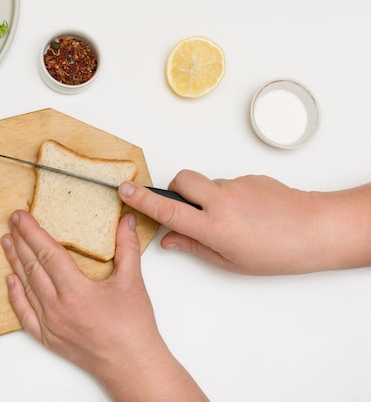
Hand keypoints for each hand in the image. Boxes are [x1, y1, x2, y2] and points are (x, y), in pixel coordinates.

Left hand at [1, 210, 207, 401]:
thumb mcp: (132, 281)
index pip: (47, 252)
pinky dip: (16, 295)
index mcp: (75, 291)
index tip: (20, 216)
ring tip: (7, 242)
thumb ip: (127, 246)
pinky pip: (24, 314)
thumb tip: (126, 221)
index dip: (32, 231)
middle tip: (12, 222)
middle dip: (20, 241)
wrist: (131, 365)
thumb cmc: (133, 328)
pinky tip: (11, 281)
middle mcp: (57, 307)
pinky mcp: (48, 338)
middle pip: (32, 266)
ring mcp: (50, 324)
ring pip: (26, 286)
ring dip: (15, 262)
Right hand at [120, 170, 370, 274]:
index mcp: (213, 227)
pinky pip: (228, 183)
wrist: (315, 229)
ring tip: (230, 219)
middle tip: (184, 207)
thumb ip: (193, 247)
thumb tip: (168, 240)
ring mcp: (237, 186)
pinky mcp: (250, 177)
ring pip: (207, 183)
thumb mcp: (229, 261)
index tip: (125, 190)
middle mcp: (221, 202)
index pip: (167, 209)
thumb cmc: (276, 253)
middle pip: (182, 180)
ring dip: (206, 197)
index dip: (142, 200)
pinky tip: (247, 214)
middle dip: (174, 188)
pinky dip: (228, 196)